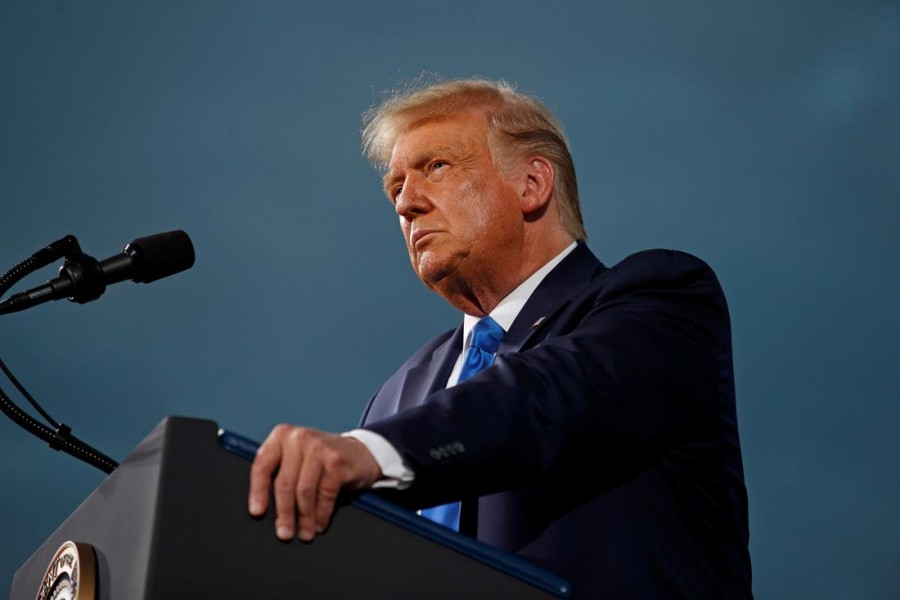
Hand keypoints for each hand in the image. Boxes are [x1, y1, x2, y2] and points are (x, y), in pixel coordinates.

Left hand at [248, 424, 381, 541]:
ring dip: (304, 517)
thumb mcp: (296, 457)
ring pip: (304, 491)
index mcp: (282, 435)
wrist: (360, 452)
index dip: (258, 491)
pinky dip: (321, 514)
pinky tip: (319, 524)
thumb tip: (262, 508)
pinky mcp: (337, 461)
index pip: (263, 465)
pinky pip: (325, 494)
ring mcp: (319, 447)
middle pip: (284, 482)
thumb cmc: (321, 460)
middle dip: (284, 512)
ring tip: (305, 533)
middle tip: (284, 533)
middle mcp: (299, 438)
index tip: (257, 512)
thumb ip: (279, 472)